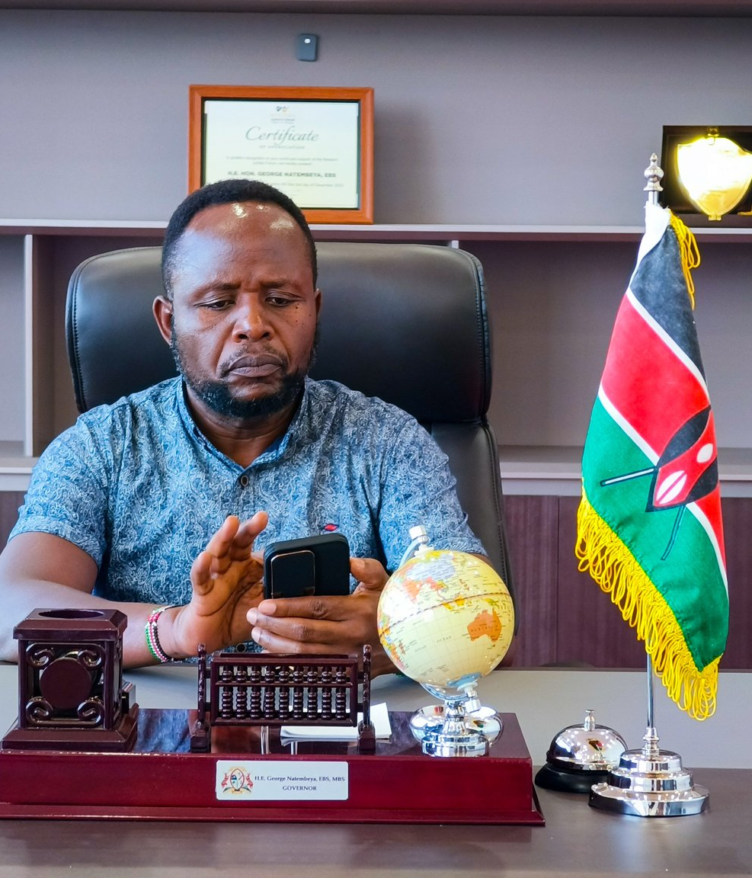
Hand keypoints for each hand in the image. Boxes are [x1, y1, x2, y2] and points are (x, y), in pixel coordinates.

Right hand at [163, 512, 266, 658]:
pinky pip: (201, 578)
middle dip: (248, 529)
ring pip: (218, 552)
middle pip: (238, 542)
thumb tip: (309, 586)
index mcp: (246, 565)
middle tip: (261, 517)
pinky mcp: (202, 592)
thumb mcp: (265, 604)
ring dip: (224, 537)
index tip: (266, 518)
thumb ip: (280, 593)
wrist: (211, 637)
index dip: (257, 529)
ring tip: (232, 523)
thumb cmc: (239, 616)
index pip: (252, 543)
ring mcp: (216, 576)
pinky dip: (202, 568)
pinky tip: (205, 558)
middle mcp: (231, 566)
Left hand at [247, 556, 395, 675]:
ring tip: (256, 632)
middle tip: (253, 616)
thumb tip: (349, 560)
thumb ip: (366, 568)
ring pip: (304, 653)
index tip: (266, 603)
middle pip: (304, 632)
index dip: (288, 606)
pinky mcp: (342, 668)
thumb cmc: (391, 607)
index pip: (316, 608)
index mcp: (356, 610)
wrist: (412, 640)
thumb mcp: (383, 581)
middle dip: (274, 624)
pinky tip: (272, 651)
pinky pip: (310, 666)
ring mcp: (345, 655)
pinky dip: (288, 660)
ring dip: (276, 643)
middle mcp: (349, 635)